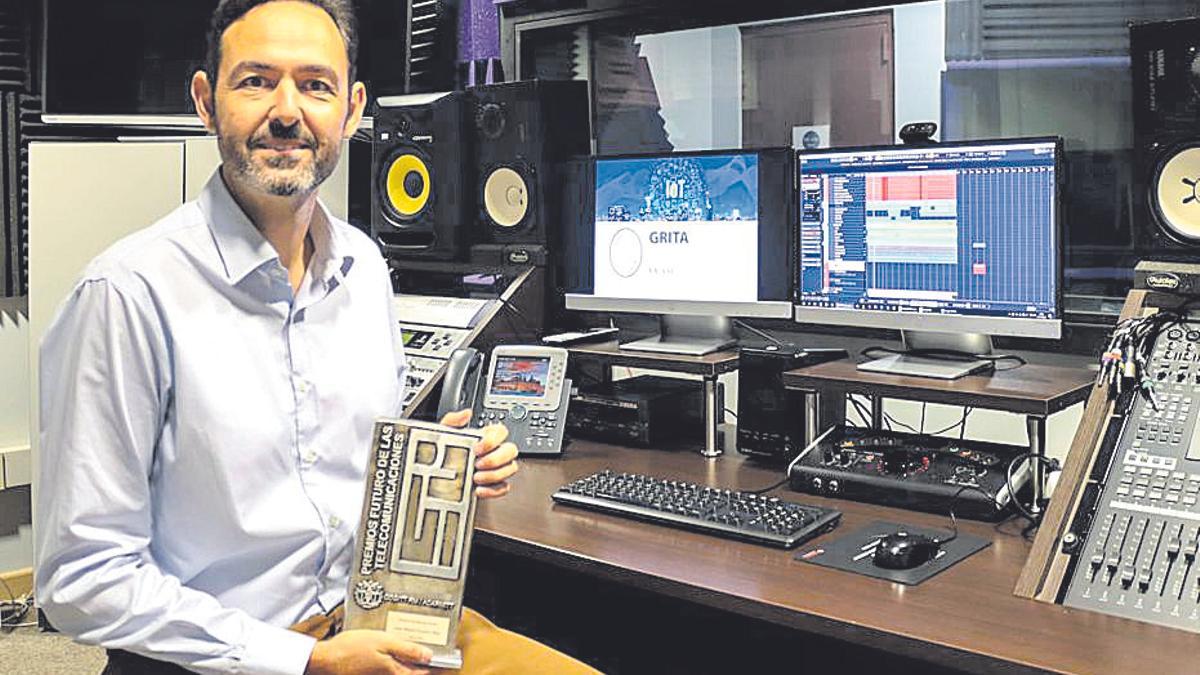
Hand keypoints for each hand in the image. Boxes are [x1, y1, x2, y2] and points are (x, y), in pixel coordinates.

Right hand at [305, 629, 431, 674]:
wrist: (325, 659)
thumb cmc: (351, 649)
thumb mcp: (383, 642)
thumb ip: (407, 649)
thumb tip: (428, 656)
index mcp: (395, 672)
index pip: (422, 673)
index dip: (435, 667)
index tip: (445, 661)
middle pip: (411, 672)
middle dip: (422, 663)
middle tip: (429, 651)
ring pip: (399, 670)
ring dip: (407, 660)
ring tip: (412, 647)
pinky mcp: (370, 672)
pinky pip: (388, 668)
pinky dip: (394, 660)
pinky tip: (392, 649)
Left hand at [439, 409, 518, 498]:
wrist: (433, 479)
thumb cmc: (440, 454)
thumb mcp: (442, 434)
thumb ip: (452, 420)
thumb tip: (465, 413)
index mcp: (485, 437)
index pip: (501, 431)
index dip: (493, 439)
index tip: (477, 448)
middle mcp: (494, 452)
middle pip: (511, 450)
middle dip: (496, 458)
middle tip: (478, 464)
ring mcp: (496, 469)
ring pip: (511, 468)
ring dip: (495, 474)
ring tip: (476, 477)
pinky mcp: (493, 485)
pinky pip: (504, 487)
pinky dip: (493, 490)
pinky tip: (479, 489)